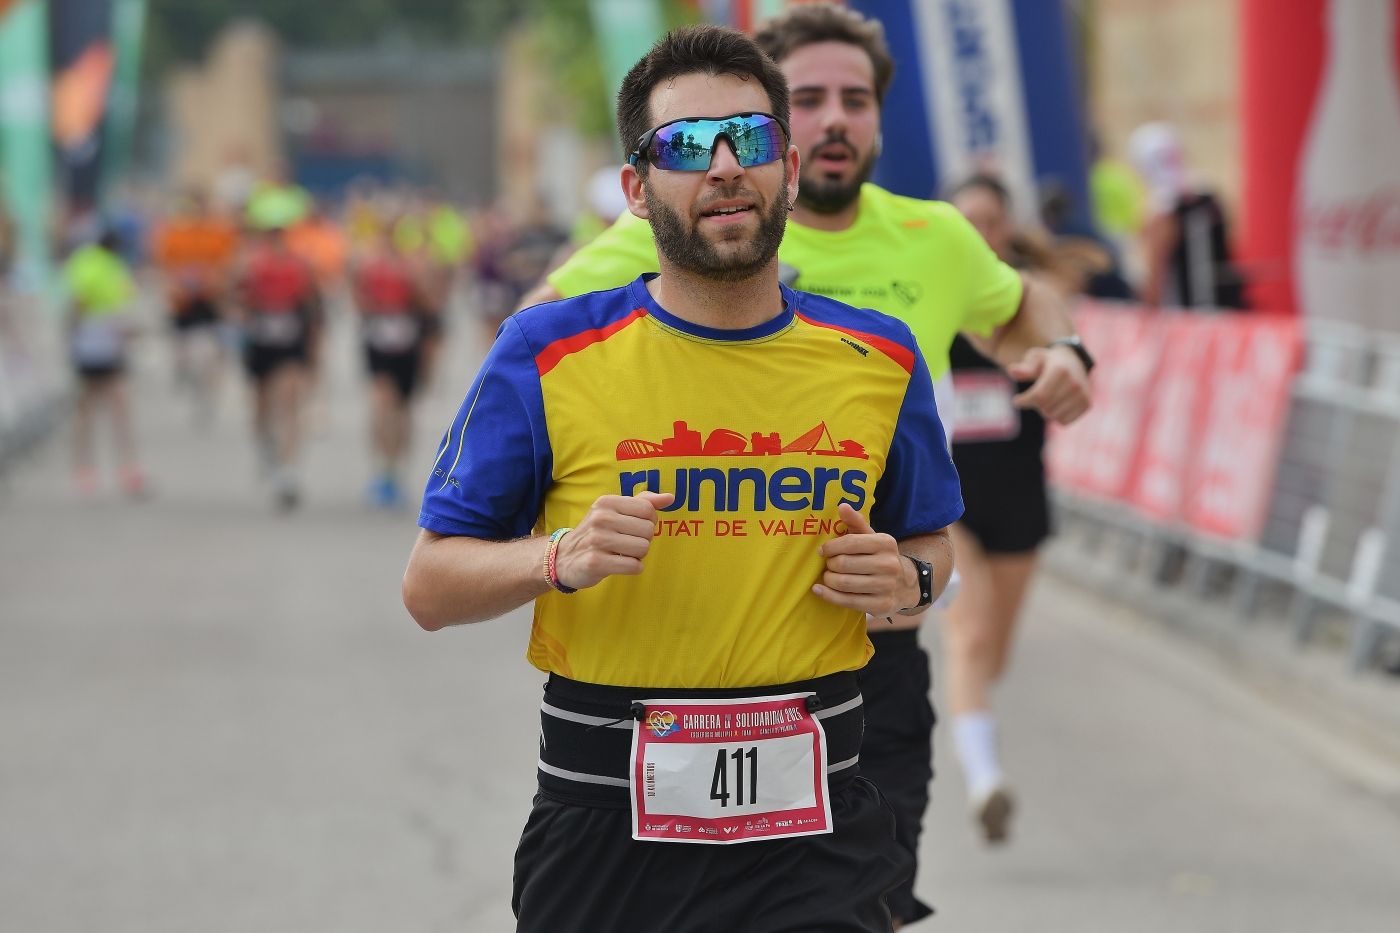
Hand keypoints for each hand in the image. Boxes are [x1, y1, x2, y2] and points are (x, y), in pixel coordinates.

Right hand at [553, 491, 673, 589]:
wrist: (564, 557)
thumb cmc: (597, 533)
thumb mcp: (615, 511)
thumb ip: (643, 502)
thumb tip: (670, 498)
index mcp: (607, 502)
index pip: (648, 509)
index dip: (649, 522)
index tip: (635, 528)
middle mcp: (601, 518)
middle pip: (648, 530)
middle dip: (643, 540)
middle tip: (626, 543)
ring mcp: (597, 540)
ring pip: (643, 548)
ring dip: (638, 555)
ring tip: (622, 554)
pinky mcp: (596, 562)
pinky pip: (634, 566)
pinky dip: (633, 568)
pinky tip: (619, 564)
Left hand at [812, 504, 911, 613]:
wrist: (905, 584)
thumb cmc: (879, 557)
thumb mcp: (871, 538)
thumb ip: (855, 522)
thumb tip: (842, 506)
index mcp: (886, 543)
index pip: (850, 542)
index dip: (831, 547)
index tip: (822, 551)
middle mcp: (889, 564)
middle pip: (844, 564)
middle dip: (830, 565)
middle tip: (828, 565)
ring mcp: (886, 586)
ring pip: (844, 583)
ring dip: (829, 580)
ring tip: (828, 577)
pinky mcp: (881, 605)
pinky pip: (847, 601)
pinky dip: (829, 596)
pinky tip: (820, 590)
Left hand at [1008, 345, 1091, 424]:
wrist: (1074, 362)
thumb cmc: (1047, 363)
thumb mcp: (1035, 360)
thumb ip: (1024, 368)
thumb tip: (1011, 370)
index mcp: (1060, 370)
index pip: (1039, 395)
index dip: (1024, 401)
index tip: (1016, 401)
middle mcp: (1074, 383)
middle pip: (1045, 407)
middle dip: (1034, 404)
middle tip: (1034, 396)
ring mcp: (1083, 394)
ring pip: (1054, 416)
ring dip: (1045, 411)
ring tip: (1046, 398)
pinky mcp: (1087, 404)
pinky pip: (1064, 422)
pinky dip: (1056, 417)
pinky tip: (1056, 404)